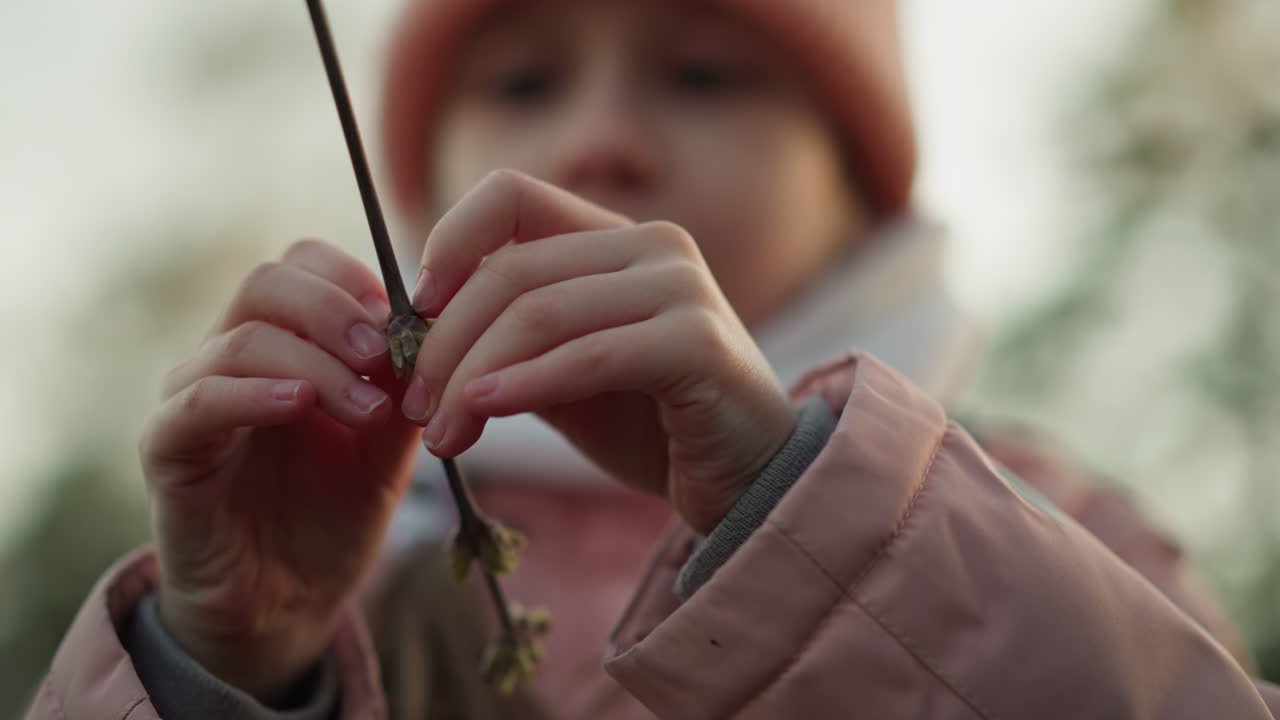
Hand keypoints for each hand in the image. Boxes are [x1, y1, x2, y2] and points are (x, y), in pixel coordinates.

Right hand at [139, 240, 419, 701]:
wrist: (287, 605)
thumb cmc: (333, 517)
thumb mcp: (387, 447)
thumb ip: (404, 388)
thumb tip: (433, 328)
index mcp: (284, 343)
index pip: (302, 264)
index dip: (353, 279)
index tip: (403, 319)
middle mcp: (230, 357)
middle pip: (268, 282)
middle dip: (335, 308)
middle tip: (383, 352)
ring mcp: (194, 399)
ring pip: (243, 338)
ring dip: (317, 362)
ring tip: (367, 406)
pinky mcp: (167, 451)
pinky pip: (200, 401)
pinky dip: (253, 393)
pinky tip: (299, 404)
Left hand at [402, 170, 795, 532]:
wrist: (746, 480)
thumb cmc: (651, 424)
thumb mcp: (563, 373)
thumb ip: (509, 340)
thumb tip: (416, 330)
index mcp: (617, 238)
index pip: (511, 194)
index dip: (449, 240)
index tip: (416, 309)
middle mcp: (653, 245)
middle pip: (513, 271)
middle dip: (445, 343)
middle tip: (416, 407)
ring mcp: (681, 287)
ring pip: (540, 314)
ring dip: (472, 376)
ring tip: (443, 433)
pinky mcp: (697, 341)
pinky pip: (588, 356)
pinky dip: (528, 384)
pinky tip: (485, 410)